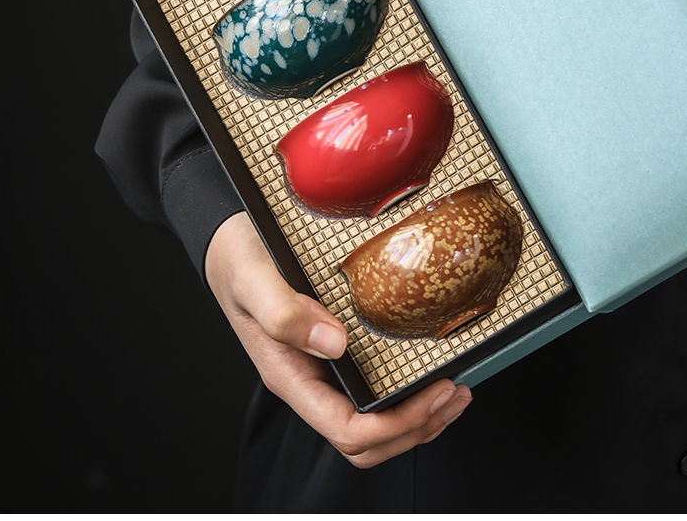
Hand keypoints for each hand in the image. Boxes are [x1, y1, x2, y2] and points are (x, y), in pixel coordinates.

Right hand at [204, 211, 471, 467]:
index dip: (394, 424)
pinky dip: (409, 392)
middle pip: (367, 441)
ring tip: (455, 392)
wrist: (230, 246)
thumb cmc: (239, 261)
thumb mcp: (255, 278)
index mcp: (291, 375)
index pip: (346, 430)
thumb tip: (333, 343)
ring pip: (374, 424)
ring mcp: (324, 371)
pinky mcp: (337, 353)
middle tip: (455, 394)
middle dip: (416, 427)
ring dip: (419, 418)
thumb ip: (284, 312)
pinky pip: (374, 391)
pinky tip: (430, 370)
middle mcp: (310, 381)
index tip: (433, 394)